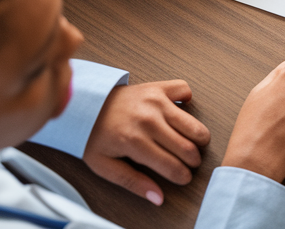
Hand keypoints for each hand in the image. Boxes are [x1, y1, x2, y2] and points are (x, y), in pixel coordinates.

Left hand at [83, 80, 211, 205]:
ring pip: (193, 124)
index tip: (184, 178)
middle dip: (193, 161)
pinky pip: (185, 91)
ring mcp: (155, 101)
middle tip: (189, 163)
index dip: (182, 176)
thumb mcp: (105, 166)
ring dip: (199, 138)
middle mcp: (148, 120)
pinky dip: (187, 101)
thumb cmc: (94, 137)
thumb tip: (158, 198)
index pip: (171, 166)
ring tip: (192, 144)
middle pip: (187, 147)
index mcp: (134, 142)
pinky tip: (180, 112)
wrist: (85, 105)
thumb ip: (133, 183)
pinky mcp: (158, 87)